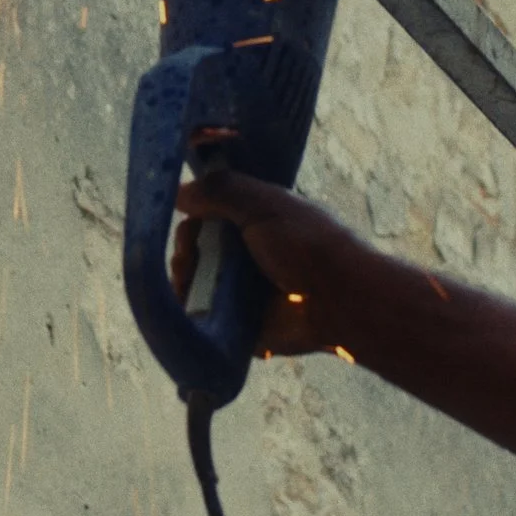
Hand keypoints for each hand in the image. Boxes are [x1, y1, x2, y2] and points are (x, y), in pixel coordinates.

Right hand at [170, 172, 366, 357]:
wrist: (338, 300)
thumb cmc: (306, 244)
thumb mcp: (265, 204)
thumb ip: (221, 191)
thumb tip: (177, 192)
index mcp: (256, 220)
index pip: (210, 214)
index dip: (194, 217)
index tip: (189, 221)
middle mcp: (247, 254)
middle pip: (197, 249)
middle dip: (185, 251)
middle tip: (188, 257)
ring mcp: (242, 291)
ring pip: (195, 282)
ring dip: (183, 279)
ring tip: (187, 280)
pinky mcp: (239, 324)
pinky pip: (203, 317)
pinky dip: (189, 311)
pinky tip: (187, 303)